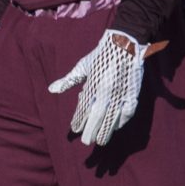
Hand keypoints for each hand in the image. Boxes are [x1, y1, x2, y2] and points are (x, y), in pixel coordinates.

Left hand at [48, 28, 146, 146]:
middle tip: (86, 141)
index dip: (78, 120)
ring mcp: (120, 92)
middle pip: (97, 116)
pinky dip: (122, 120)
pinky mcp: (133, 92)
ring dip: (106, 130)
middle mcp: (106, 91)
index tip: (74, 129)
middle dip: (91, 130)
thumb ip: (68, 80)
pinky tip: (116, 127)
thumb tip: (51, 90)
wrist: (123, 44)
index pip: (83, 108)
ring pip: (113, 117)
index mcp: (92, 84)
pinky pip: (128, 110)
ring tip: (100, 141)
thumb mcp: (82, 66)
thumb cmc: (99, 55)